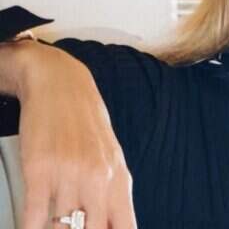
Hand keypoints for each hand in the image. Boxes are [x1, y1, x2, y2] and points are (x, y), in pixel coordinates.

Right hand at [15, 42, 136, 228]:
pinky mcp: (40, 168)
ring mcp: (69, 173)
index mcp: (119, 178)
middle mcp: (98, 178)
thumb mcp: (111, 157)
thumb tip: (114, 225)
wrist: (61, 85)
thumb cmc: (86, 123)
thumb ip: (113, 193)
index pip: (124, 227)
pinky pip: (34, 214)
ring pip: (62, 228)